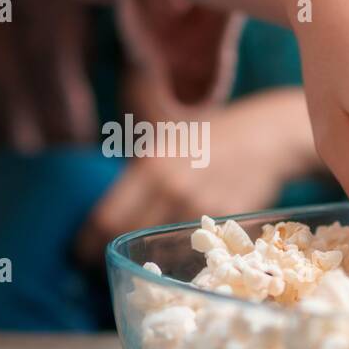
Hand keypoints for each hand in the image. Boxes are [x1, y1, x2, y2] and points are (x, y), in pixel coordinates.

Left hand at [77, 89, 317, 261]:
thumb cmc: (210, 130)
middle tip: (103, 265)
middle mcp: (173, 189)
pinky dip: (179, 260)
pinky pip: (193, 252)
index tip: (80, 254)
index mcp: (151, 164)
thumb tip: (115, 83)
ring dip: (145, 263)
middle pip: (128, 241)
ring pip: (160, 252)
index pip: (106, 219)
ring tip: (136, 263)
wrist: (268, 137)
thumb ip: (135, 118)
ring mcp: (201, 211)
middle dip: (111, 257)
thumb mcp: (166, 119)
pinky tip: (174, 259)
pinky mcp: (226, 226)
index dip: (87, 244)